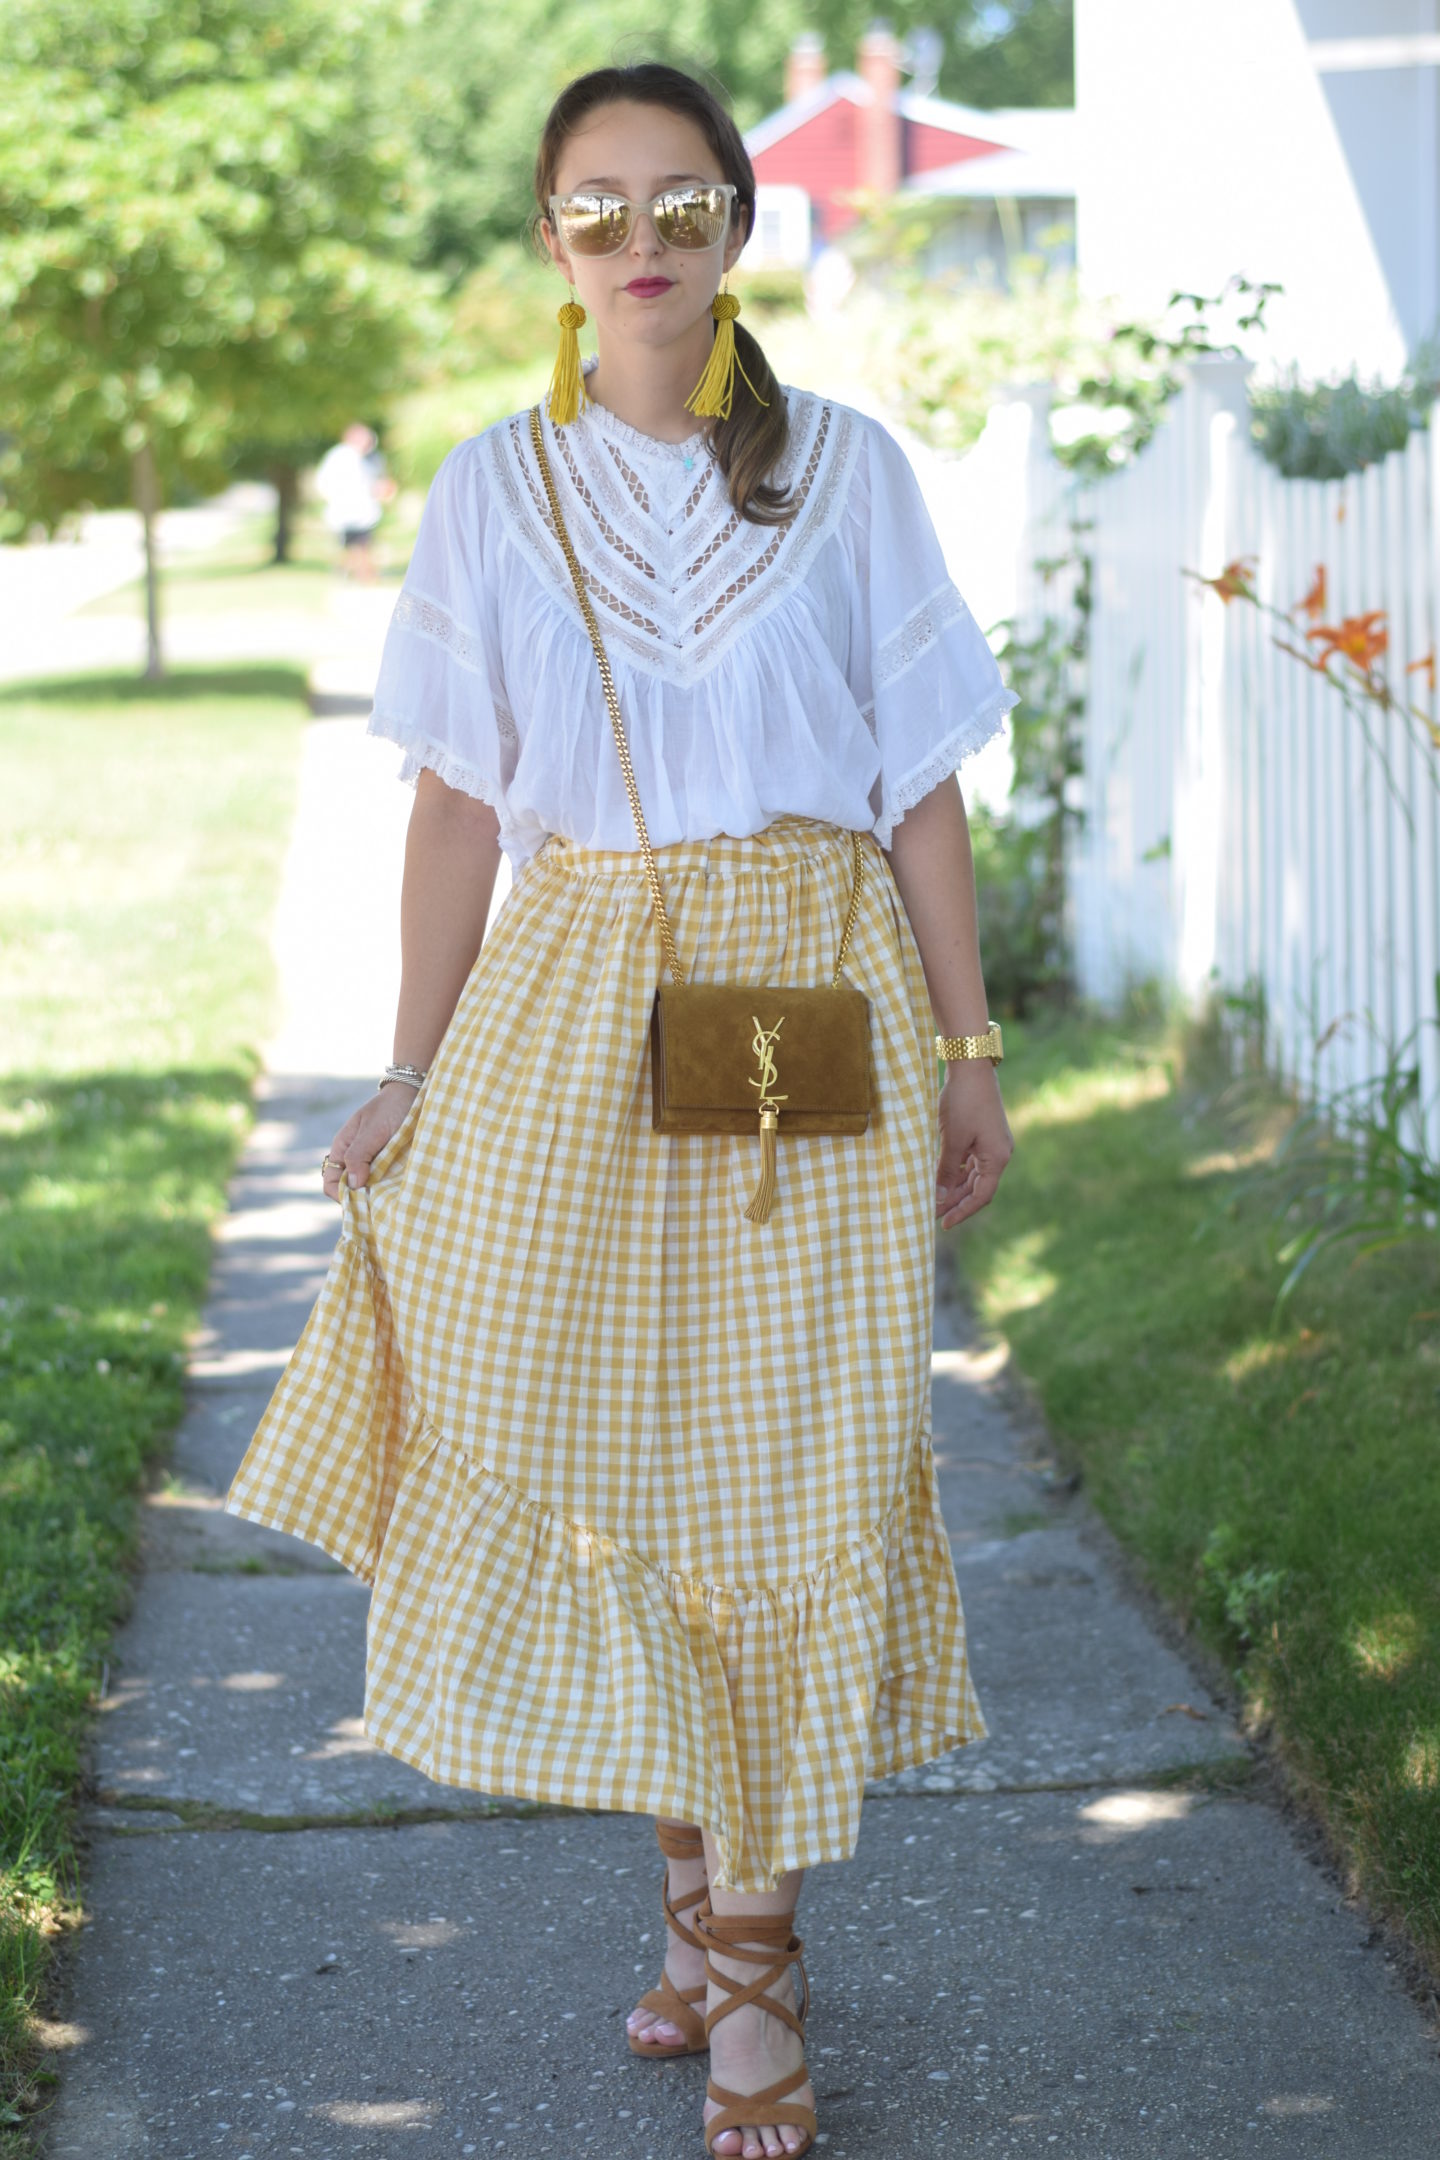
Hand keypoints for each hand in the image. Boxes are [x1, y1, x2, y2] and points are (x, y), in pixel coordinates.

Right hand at [321, 1083, 416, 1202]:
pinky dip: (391, 1188)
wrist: (415, 1093)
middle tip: (382, 1203)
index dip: (342, 1196)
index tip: (363, 1201)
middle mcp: (355, 1159)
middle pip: (350, 1190)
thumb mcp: (373, 1130)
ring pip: (369, 1189)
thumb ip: (359, 1155)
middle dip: (363, 1199)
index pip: (331, 1183)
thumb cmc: (390, 1107)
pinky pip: (385, 1183)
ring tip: (394, 1197)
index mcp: (343, 1149)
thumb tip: (352, 1185)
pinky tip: (402, 1189)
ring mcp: (373, 1162)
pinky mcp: (390, 1164)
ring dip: (379, 1195)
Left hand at [935, 1062, 1012, 1228]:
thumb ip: (945, 1171)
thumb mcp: (951, 1139)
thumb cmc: (962, 1102)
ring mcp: (993, 1143)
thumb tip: (939, 1198)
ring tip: (934, 1199)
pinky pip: (972, 1161)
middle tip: (932, 1213)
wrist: (971, 1066)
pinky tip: (941, 1177)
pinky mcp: (985, 1134)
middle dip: (955, 1201)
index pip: (981, 1196)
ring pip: (974, 1175)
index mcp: (997, 1158)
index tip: (943, 1224)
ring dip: (955, 1188)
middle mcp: (999, 1153)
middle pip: (978, 1187)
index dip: (962, 1211)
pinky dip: (957, 1171)